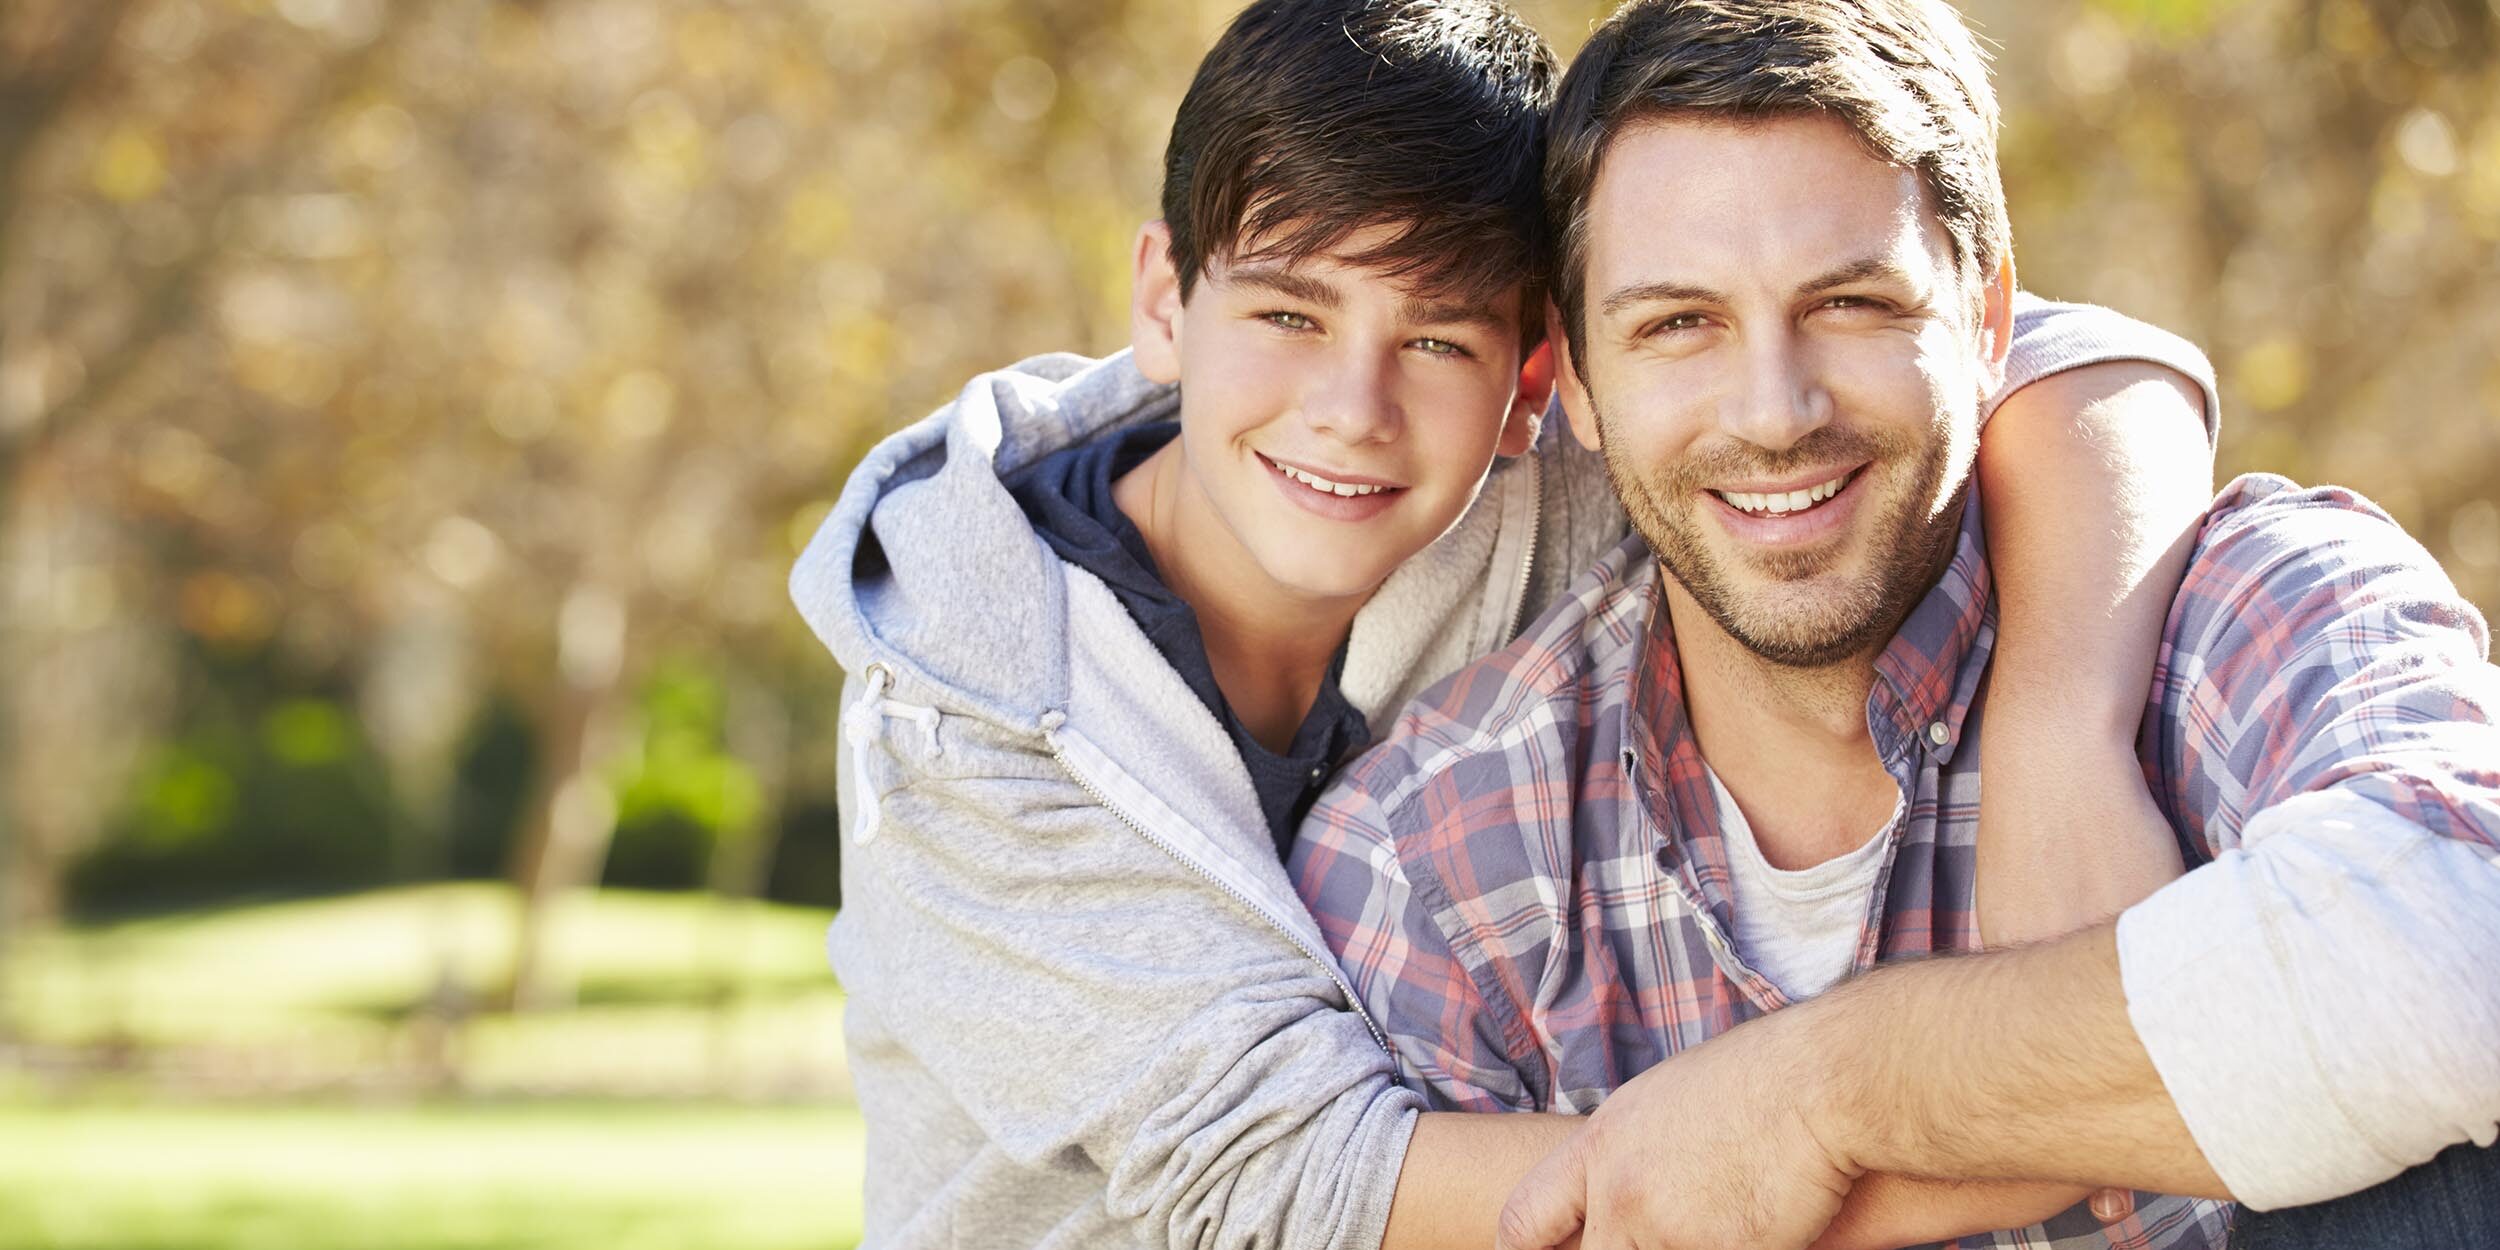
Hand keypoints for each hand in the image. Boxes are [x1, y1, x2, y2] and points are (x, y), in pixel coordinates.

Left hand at [1495, 1014, 1855, 1249]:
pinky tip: (1750, 1232)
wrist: (1821, 1082)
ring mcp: (1668, 1230)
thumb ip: (1627, 1153)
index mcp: (1600, 1147)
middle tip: (1642, 1241)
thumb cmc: (1760, 1080)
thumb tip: (1616, 1191)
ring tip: (1713, 1221)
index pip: (1524, 1218)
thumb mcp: (1662, 1102)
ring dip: (1681, 1248)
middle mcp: (1620, 1192)